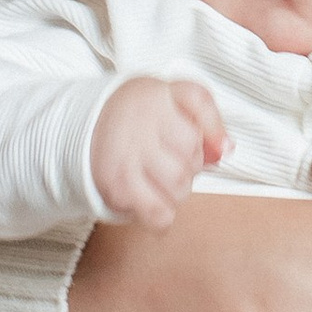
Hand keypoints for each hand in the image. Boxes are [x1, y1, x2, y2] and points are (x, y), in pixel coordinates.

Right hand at [89, 76, 226, 231]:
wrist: (86, 127)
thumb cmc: (140, 113)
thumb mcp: (173, 96)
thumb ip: (206, 116)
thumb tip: (225, 150)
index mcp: (156, 96)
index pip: (199, 105)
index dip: (211, 127)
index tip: (211, 143)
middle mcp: (141, 125)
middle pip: (193, 156)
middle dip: (191, 163)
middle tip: (169, 156)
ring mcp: (128, 158)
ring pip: (180, 187)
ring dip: (178, 189)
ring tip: (159, 176)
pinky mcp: (118, 188)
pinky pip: (158, 214)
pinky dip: (163, 216)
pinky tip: (153, 200)